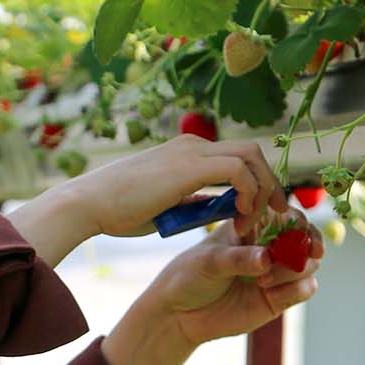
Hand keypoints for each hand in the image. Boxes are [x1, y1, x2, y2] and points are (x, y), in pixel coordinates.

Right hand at [64, 135, 287, 239]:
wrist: (89, 204)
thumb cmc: (117, 210)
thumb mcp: (164, 206)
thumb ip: (190, 201)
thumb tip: (214, 207)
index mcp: (186, 152)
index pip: (236, 156)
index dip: (256, 181)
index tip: (259, 211)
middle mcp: (193, 144)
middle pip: (252, 151)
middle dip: (269, 182)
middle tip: (275, 213)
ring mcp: (192, 151)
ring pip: (251, 156)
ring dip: (263, 188)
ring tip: (258, 219)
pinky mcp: (190, 166)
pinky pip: (238, 171)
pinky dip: (248, 193)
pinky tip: (240, 216)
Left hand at [153, 213, 322, 346]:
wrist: (179, 314)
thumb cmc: (189, 277)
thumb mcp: (209, 262)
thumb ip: (238, 259)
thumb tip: (267, 258)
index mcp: (252, 225)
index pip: (286, 215)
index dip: (299, 222)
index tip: (301, 232)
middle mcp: (270, 245)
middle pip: (305, 239)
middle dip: (302, 248)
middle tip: (281, 261)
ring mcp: (276, 271)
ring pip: (308, 264)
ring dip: (295, 271)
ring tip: (262, 281)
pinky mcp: (279, 297)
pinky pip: (305, 289)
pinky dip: (297, 290)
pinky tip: (271, 295)